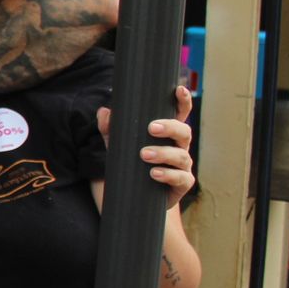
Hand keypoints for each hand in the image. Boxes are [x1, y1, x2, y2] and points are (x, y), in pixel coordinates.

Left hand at [97, 85, 194, 209]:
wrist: (137, 198)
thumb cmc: (132, 165)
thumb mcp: (118, 146)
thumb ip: (111, 130)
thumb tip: (104, 111)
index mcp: (168, 134)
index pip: (180, 114)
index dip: (182, 101)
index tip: (178, 89)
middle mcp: (179, 147)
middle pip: (184, 132)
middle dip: (170, 127)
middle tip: (152, 128)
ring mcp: (183, 166)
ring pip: (181, 155)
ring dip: (164, 153)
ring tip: (144, 154)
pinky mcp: (182, 184)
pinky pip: (181, 178)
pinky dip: (168, 175)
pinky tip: (154, 174)